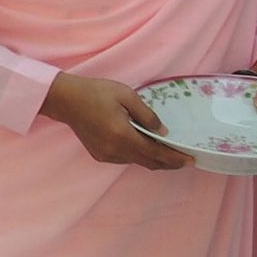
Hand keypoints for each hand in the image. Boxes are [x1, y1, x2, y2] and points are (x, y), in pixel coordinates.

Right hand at [42, 72, 189, 169]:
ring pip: (137, 162)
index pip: (156, 153)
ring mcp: (106, 155)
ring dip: (152, 159)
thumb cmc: (96, 93)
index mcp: (124, 135)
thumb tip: (164, 132)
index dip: (176, 158)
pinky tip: (141, 147)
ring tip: (165, 152)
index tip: (191, 160)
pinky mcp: (99, 155)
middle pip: (149, 163)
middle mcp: (116, 150)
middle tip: (184, 160)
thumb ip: (147, 115)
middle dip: (169, 163)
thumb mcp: (126, 95)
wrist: (65, 100)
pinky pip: (125, 159)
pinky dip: (137, 155)